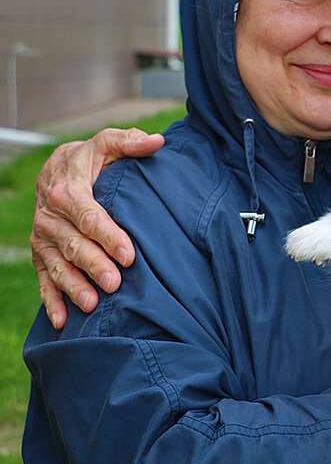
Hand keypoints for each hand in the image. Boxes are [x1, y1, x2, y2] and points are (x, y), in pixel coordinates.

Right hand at [30, 128, 163, 328]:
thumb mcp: (108, 143)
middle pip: (75, 245)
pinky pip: (44, 279)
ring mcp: (43, 238)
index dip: (109, 236)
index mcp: (68, 190)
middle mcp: (50, 216)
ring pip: (59, 266)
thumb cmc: (91, 159)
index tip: (130, 254)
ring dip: (74, 287)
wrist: (56, 169)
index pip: (90, 216)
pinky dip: (51, 300)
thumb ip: (130, 142)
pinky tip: (63, 321)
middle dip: (95, 266)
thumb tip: (156, 141)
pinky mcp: (41, 254)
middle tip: (116, 284)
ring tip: (93, 305)